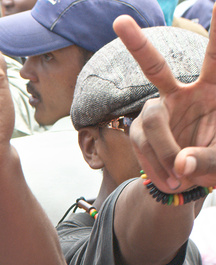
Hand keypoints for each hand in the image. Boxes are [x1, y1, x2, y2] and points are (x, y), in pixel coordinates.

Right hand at [114, 8, 215, 191]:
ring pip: (148, 123)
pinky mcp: (143, 131)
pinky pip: (140, 145)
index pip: (215, 56)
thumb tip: (181, 165)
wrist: (195, 182)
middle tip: (120, 21)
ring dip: (161, 152)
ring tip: (177, 180)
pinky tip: (168, 181)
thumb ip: (208, 160)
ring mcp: (159, 112)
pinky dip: (153, 165)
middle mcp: (183, 93)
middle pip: (154, 68)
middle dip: (137, 44)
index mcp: (215, 90)